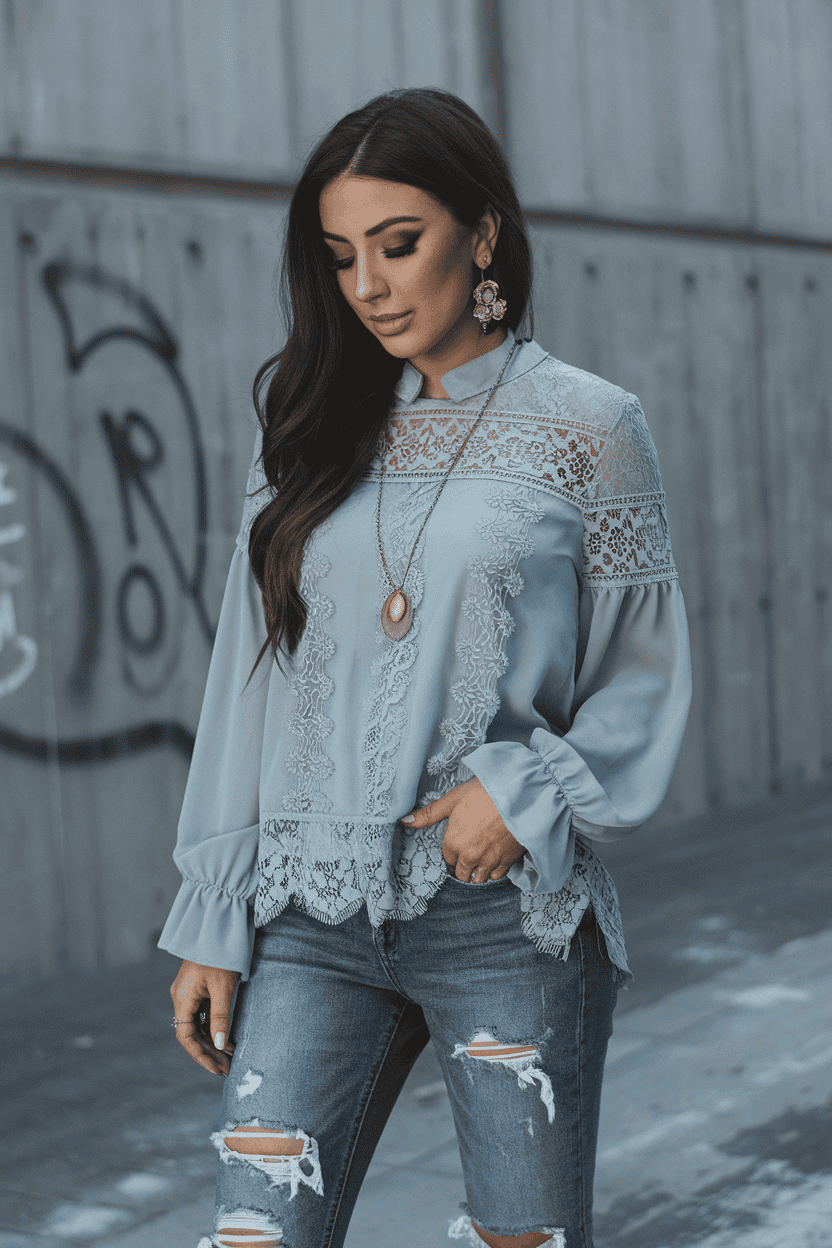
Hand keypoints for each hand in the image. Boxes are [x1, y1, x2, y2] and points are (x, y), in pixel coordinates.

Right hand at [170, 960, 239, 1075]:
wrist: (219, 926)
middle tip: (228, 1068)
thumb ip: (220, 1017)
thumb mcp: (223, 988)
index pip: (186, 1037)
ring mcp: (190, 991)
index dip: (200, 1056)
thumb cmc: (221, 955)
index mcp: (182, 999)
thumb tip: (219, 1045)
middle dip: (209, 1052)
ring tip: (230, 1058)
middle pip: (192, 1033)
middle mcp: (182, 997)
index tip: (216, 1069)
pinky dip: (214, 1027)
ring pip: (198, 1024)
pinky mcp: (199, 986)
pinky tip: (227, 1037)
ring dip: (212, 1041)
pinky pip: (203, 1013)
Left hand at [400, 778, 525, 881]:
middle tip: (467, 856)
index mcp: (453, 841)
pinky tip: (495, 859)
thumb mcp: (454, 799)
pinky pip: (496, 876)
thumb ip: (429, 813)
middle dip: (462, 867)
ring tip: (480, 859)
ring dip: (477, 872)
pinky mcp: (508, 861)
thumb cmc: (486, 792)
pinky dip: (494, 871)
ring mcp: (490, 861)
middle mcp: (469, 855)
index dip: (451, 853)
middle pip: (461, 874)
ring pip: (478, 879)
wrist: (520, 794)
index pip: (447, 859)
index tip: (457, 847)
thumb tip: (404, 821)